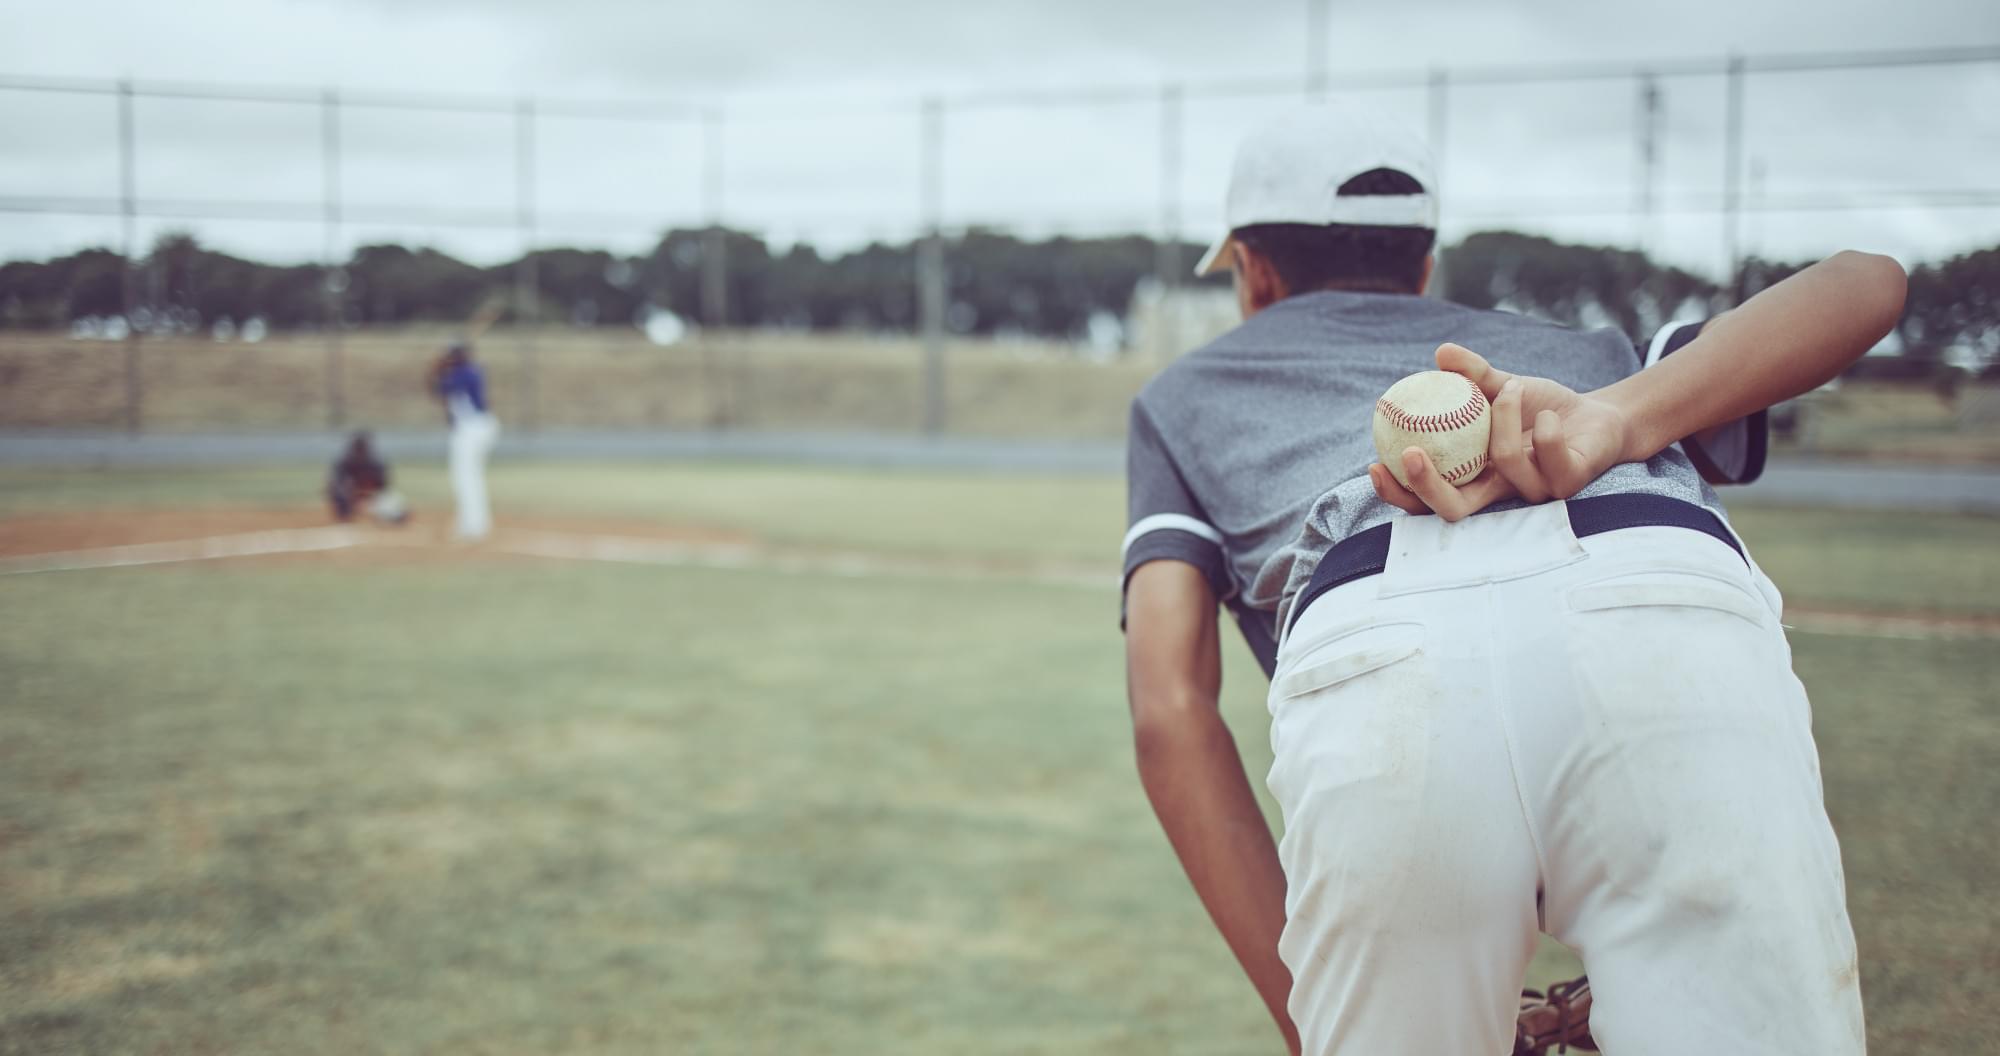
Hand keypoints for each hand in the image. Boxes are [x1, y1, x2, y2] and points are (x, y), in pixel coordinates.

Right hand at [1372, 343, 1636, 520]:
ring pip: (1505, 464)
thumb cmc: (1543, 407)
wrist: (1599, 416)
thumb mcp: (1504, 388)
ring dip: (1504, 418)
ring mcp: (1535, 492)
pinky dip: (1544, 423)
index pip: (1425, 499)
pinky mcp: (1569, 485)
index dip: (1397, 492)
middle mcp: (1500, 493)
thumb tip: (1440, 352)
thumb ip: (1472, 375)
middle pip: (1452, 511)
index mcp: (1474, 478)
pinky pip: (1547, 454)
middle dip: (1425, 487)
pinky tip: (1550, 414)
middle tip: (1411, 452)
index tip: (1375, 463)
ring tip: (1513, 389)